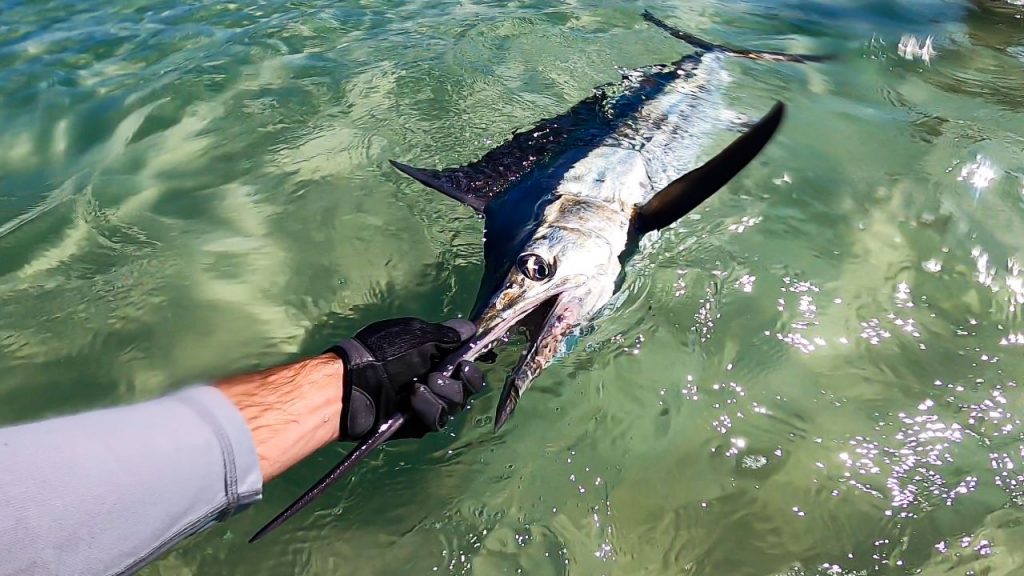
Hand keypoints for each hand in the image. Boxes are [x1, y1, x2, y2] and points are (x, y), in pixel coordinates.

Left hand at [328, 317, 483, 440]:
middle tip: (436, 376)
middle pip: (465, 389)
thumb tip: (470, 328)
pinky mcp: (418, 424)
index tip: (466, 363)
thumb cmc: (383, 353)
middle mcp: (434, 381)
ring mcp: (427, 404)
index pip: (466, 365)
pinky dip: (429, 408)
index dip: (472, 367)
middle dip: (458, 382)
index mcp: (435, 358)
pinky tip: (415, 399)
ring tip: (419, 387)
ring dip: (443, 395)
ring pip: (454, 406)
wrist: (354, 384)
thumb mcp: (418, 336)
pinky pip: (437, 420)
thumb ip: (447, 335)